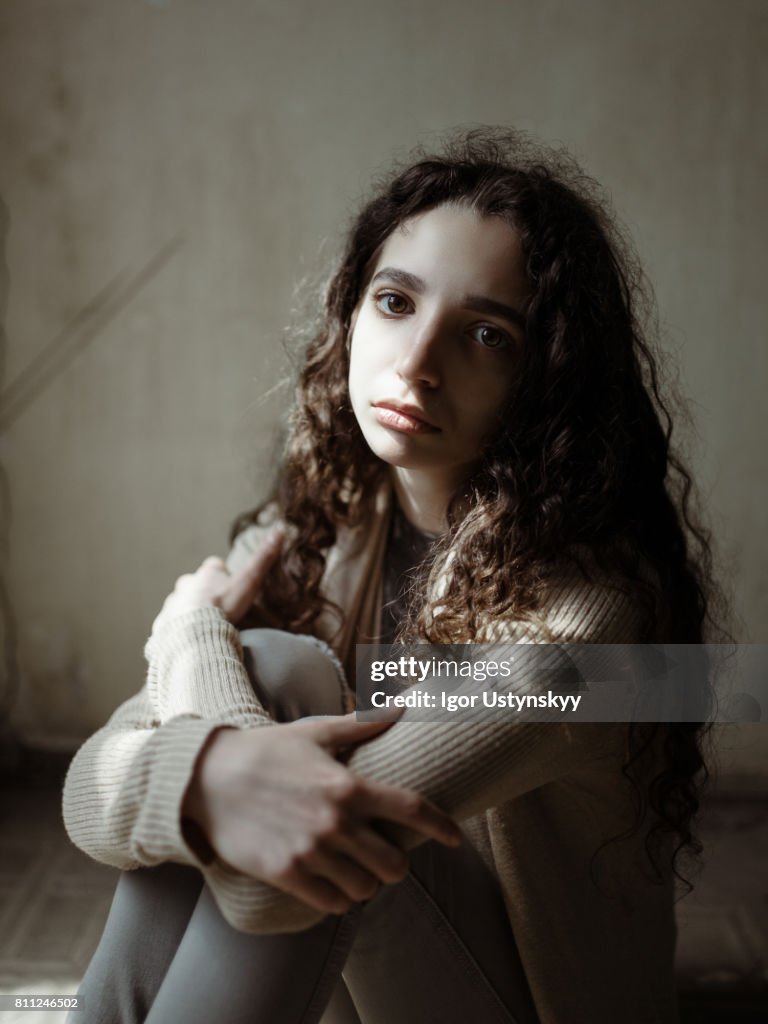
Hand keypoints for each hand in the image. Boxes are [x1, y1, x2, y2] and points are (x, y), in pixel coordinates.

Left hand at [156, 529, 283, 626]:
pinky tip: (191, 638)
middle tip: (220, 609)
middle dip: (206, 593)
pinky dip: (181, 629)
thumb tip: (280, 530)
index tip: (231, 587)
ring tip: (206, 626)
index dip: (223, 576)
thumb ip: (263, 559)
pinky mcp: (164, 624)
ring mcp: (173, 604)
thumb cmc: (224, 606)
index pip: (214, 567)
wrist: (195, 634)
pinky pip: (173, 624)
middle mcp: (186, 585)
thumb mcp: (248, 581)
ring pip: (183, 604)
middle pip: (197, 585)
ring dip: (193, 611)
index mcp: (206, 573)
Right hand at [183, 714, 461, 914]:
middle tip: (385, 856)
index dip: (442, 827)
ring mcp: (311, 851)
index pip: (412, 809)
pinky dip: (337, 898)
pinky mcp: (286, 873)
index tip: (457, 839)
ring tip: (355, 870)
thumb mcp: (315, 732)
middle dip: (396, 864)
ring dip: (365, 883)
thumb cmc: (267, 751)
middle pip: (395, 864)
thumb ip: (363, 725)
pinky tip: (331, 883)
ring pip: (364, 890)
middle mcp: (335, 821)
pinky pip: (331, 903)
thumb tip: (403, 706)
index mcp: (348, 785)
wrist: (208, 779)